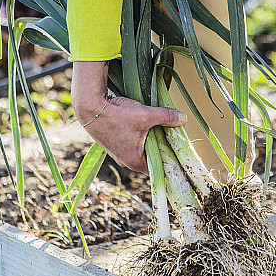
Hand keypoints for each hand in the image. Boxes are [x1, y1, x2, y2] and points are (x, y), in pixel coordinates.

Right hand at [71, 61, 186, 172]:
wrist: (90, 108)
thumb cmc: (117, 115)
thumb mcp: (145, 115)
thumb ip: (166, 117)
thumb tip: (184, 119)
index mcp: (135, 161)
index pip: (159, 167)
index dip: (170, 159)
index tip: (179, 150)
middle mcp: (126, 161)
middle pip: (151, 158)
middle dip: (161, 147)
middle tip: (173, 136)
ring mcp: (119, 153)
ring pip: (141, 149)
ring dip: (150, 140)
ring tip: (160, 129)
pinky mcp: (115, 143)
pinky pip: (133, 144)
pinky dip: (140, 137)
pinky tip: (145, 125)